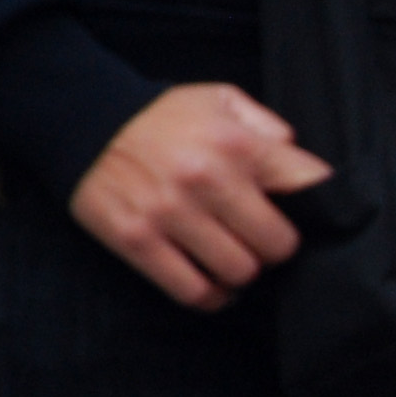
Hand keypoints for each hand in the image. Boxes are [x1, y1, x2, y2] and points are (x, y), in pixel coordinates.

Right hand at [67, 83, 331, 307]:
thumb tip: (303, 169)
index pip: (308, 189)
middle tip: (259, 240)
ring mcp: (169, 212)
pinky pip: (193, 291)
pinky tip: (212, 282)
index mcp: (236, 143)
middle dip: (275, 247)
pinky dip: (210, 295)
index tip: (305, 216)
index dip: (316, 209)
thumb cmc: (162, 117)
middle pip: (278, 246)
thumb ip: (269, 128)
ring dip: (241, 272)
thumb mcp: (221, 101)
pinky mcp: (136, 240)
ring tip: (232, 258)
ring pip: (239, 273)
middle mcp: (206, 178)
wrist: (80, 119)